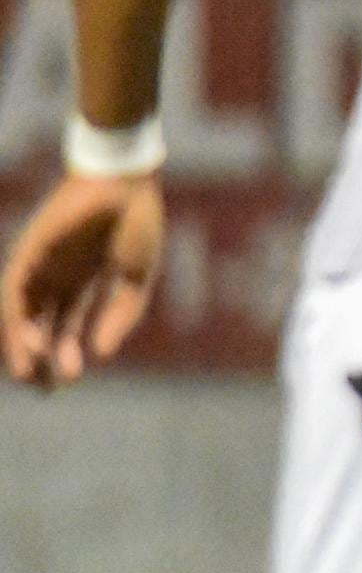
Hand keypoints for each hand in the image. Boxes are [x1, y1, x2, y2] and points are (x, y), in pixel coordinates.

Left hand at [1, 173, 167, 389]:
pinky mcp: (29, 253)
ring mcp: (40, 264)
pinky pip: (14, 292)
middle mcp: (56, 276)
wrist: (125, 183)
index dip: (66, 353)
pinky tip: (33, 344)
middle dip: (41, 357)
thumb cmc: (136, 223)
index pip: (65, 325)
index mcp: (83, 280)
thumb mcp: (136, 279)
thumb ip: (120, 316)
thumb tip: (102, 354)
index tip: (71, 380)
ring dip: (23, 345)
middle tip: (47, 389)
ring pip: (20, 313)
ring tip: (32, 374)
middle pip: (39, 324)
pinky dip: (18, 320)